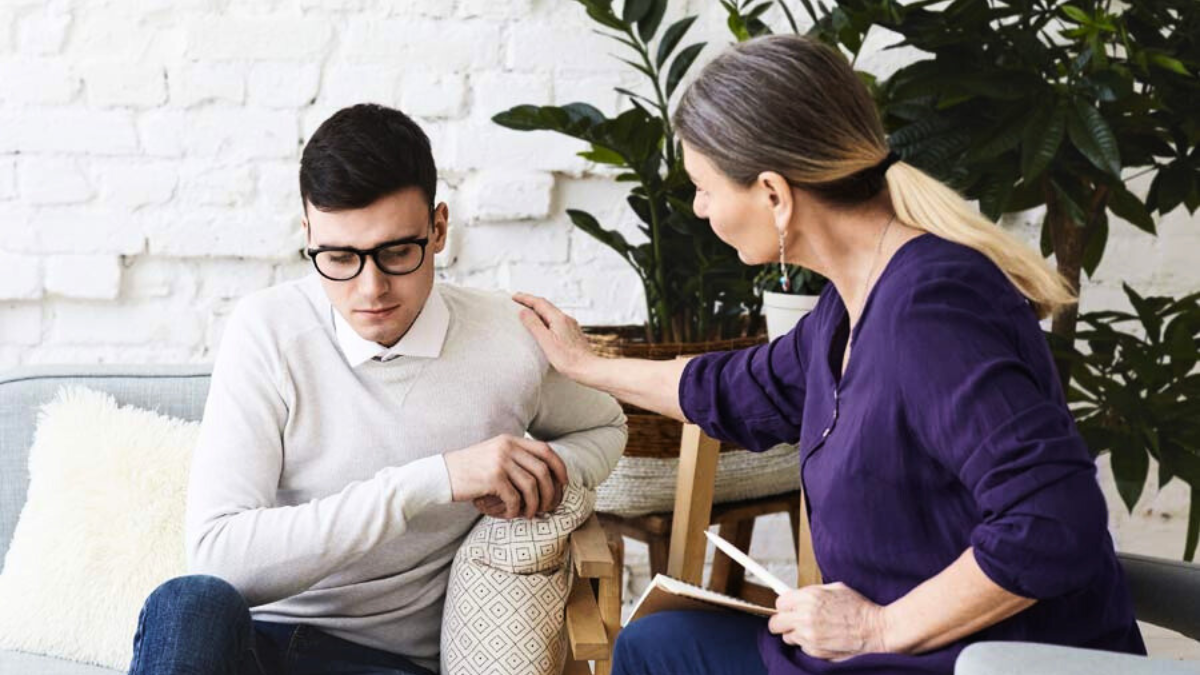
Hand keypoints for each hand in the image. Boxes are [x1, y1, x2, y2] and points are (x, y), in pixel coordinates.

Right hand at [444, 434, 567, 519]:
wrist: (441, 475)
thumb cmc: (468, 470)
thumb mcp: (493, 455)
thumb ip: (514, 458)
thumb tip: (542, 475)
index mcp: (510, 440)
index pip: (545, 450)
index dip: (559, 467)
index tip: (563, 483)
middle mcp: (507, 448)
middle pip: (543, 471)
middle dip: (550, 492)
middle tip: (547, 506)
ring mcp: (500, 462)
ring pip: (532, 487)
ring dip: (534, 505)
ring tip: (529, 514)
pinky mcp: (492, 478)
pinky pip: (515, 498)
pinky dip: (515, 510)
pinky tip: (510, 515)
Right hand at [512, 293, 598, 380]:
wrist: (588, 369)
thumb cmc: (568, 359)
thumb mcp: (546, 341)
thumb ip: (534, 325)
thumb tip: (524, 311)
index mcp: (559, 318)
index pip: (539, 302)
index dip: (525, 298)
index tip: (514, 297)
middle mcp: (566, 319)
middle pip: (546, 306)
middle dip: (531, 302)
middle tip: (518, 301)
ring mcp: (571, 326)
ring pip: (551, 313)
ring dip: (538, 310)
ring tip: (528, 312)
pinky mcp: (572, 333)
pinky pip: (556, 321)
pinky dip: (546, 319)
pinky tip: (543, 326)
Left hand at [767, 582, 889, 660]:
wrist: (877, 631)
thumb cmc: (860, 608)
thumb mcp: (836, 588)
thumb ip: (813, 591)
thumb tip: (797, 595)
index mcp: (810, 597)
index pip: (779, 602)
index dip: (785, 606)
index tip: (789, 608)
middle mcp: (805, 617)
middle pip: (775, 623)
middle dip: (782, 622)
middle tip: (792, 622)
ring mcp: (809, 636)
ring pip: (787, 637)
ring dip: (796, 634)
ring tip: (812, 630)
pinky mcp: (815, 652)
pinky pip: (801, 648)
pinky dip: (808, 645)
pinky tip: (822, 639)